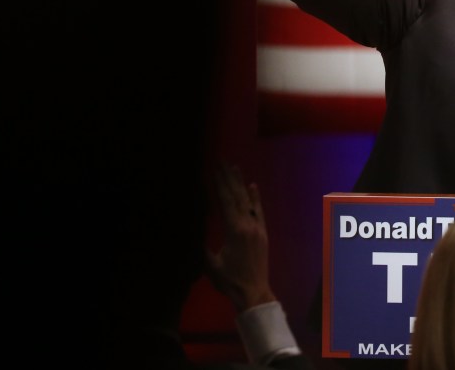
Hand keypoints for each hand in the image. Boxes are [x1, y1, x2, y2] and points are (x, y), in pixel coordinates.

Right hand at [205, 163, 275, 312]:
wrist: (254, 292)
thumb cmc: (229, 280)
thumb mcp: (210, 264)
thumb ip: (202, 245)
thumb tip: (191, 228)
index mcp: (235, 230)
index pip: (226, 202)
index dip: (220, 185)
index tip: (215, 170)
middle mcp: (248, 225)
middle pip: (237, 196)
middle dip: (229, 178)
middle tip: (224, 161)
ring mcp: (258, 228)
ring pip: (248, 201)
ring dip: (241, 184)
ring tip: (235, 167)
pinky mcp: (263, 233)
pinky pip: (259, 212)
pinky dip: (255, 198)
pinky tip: (253, 186)